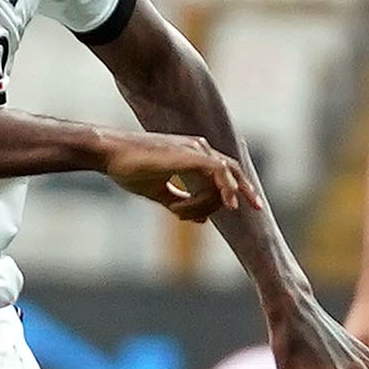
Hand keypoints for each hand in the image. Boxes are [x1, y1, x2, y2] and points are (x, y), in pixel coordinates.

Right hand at [98, 129, 254, 223]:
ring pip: (225, 175)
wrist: (109, 155)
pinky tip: (229, 205)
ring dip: (218, 199)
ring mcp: (194, 149)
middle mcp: (197, 148)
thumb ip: (180, 202)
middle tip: (259, 209)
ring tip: (195, 212)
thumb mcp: (159, 192)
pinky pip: (218, 171)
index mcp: (191, 155)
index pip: (221, 172)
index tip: (233, 210)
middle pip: (232, 170)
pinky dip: (226, 188)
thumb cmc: (129, 169)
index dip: (232, 191)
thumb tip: (202, 219)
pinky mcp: (188, 154)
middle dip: (247, 190)